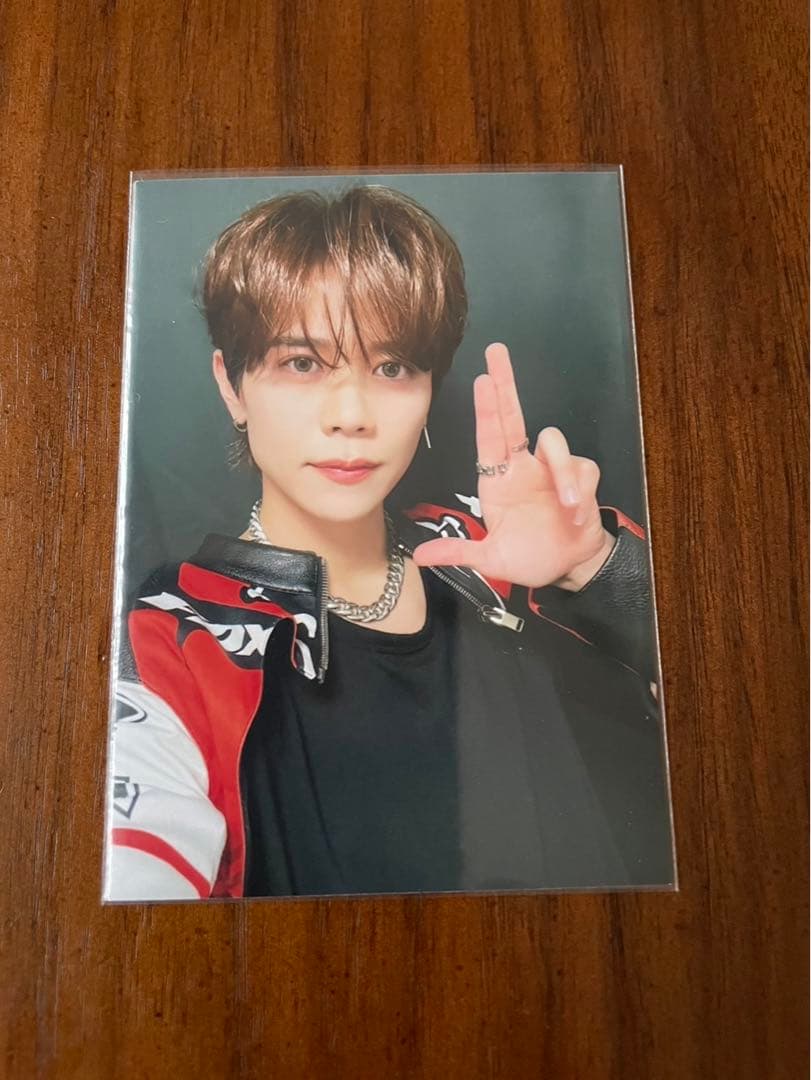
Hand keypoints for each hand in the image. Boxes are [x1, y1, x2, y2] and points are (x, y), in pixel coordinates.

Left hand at [412, 343, 615, 589]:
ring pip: (556, 442)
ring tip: (566, 506)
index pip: (489, 436)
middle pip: (515, 415)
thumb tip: (419, 556)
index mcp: (498, 480)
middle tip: (497, 354)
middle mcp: (524, 468)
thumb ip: (458, 553)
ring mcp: (553, 471)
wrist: (568, 568)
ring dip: (563, 473)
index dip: (486, 408)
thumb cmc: (530, 556)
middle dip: (506, 383)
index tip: (480, 380)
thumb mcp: (491, 559)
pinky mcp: (581, 479)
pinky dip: (580, 493)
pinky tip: (575, 516)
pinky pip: (583, 471)